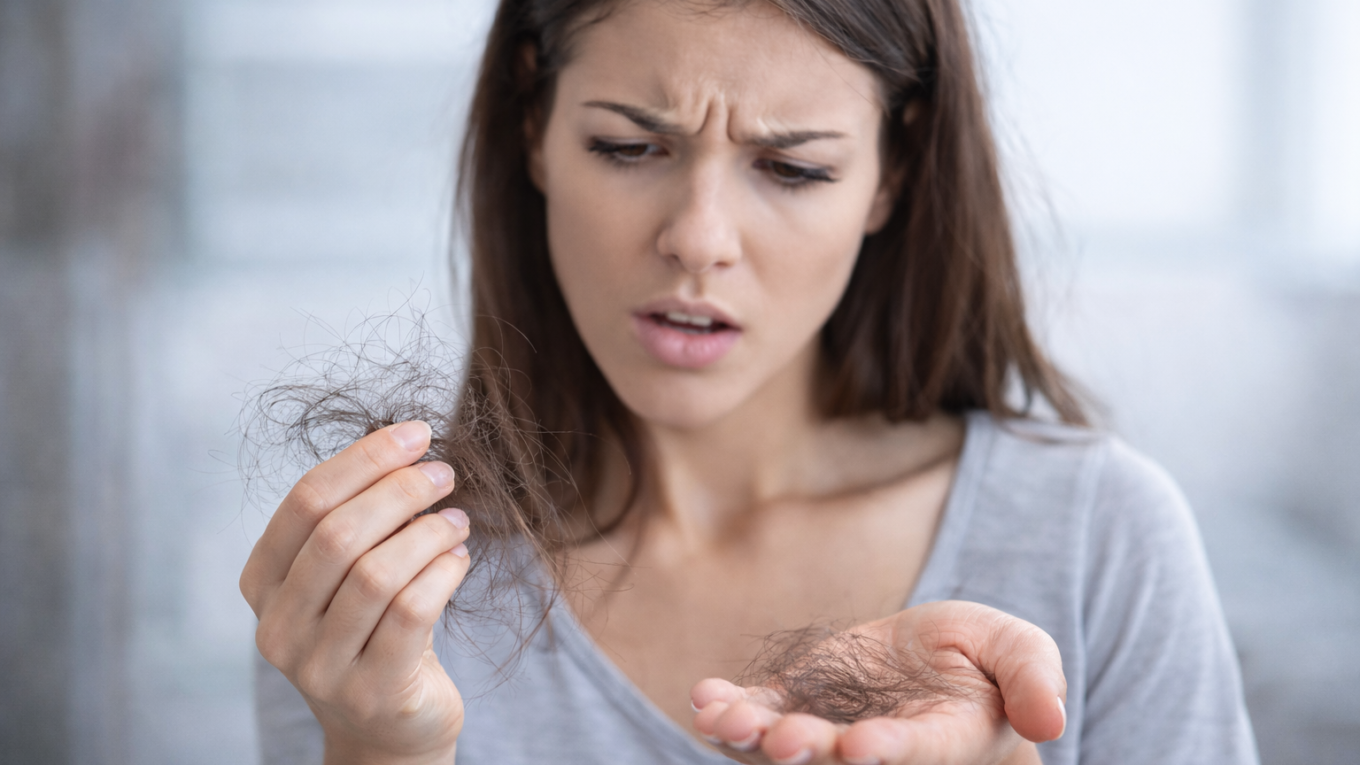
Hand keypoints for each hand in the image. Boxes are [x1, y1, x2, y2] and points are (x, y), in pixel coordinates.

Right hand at [241, 421, 470, 764]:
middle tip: (444, 473)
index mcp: (261, 583)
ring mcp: (319, 667)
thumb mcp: (346, 575)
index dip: (364, 459)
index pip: (304, 502)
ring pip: (376, 575)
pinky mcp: (371, 692)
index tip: (416, 433)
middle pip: (338, 534)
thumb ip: (359, 520)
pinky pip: (411, 614)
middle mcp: (278, 627)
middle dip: (399, 491)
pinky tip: (458, 560)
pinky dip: (442, 575)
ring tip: (459, 520)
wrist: (388, 728)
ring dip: (429, 533)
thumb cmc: (372, 630)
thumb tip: (406, 448)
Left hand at [690, 601, 1065, 764]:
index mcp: (941, 740)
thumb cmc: (984, 660)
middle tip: (783, 740)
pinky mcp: (796, 703)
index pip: (915, 752)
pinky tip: (706, 699)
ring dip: (755, 737)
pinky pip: (758, 713)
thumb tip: (1050, 720)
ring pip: (789, 746)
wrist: (933, 655)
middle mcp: (879, 748)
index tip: (862, 748)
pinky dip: (729, 708)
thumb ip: (1032, 676)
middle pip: (839, 760)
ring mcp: (830, 729)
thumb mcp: (1018, 649)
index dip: (889, 752)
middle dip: (808, 751)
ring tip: (725, 719)